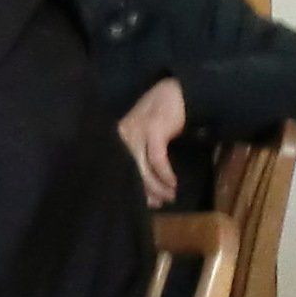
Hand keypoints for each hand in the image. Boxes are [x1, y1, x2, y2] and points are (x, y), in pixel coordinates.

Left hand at [118, 77, 186, 207]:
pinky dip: (165, 174)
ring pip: (143, 169)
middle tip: (158, 204)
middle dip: (146, 191)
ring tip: (170, 196)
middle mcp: (124, 135)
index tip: (147, 202)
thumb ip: (142, 153)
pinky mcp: (152, 131)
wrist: (176, 92)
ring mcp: (137, 132)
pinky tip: (172, 183)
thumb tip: (146, 183)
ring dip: (158, 186)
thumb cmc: (162, 114)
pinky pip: (157, 160)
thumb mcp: (146, 134)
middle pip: (131, 171)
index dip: (133, 188)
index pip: (122, 168)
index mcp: (120, 138)